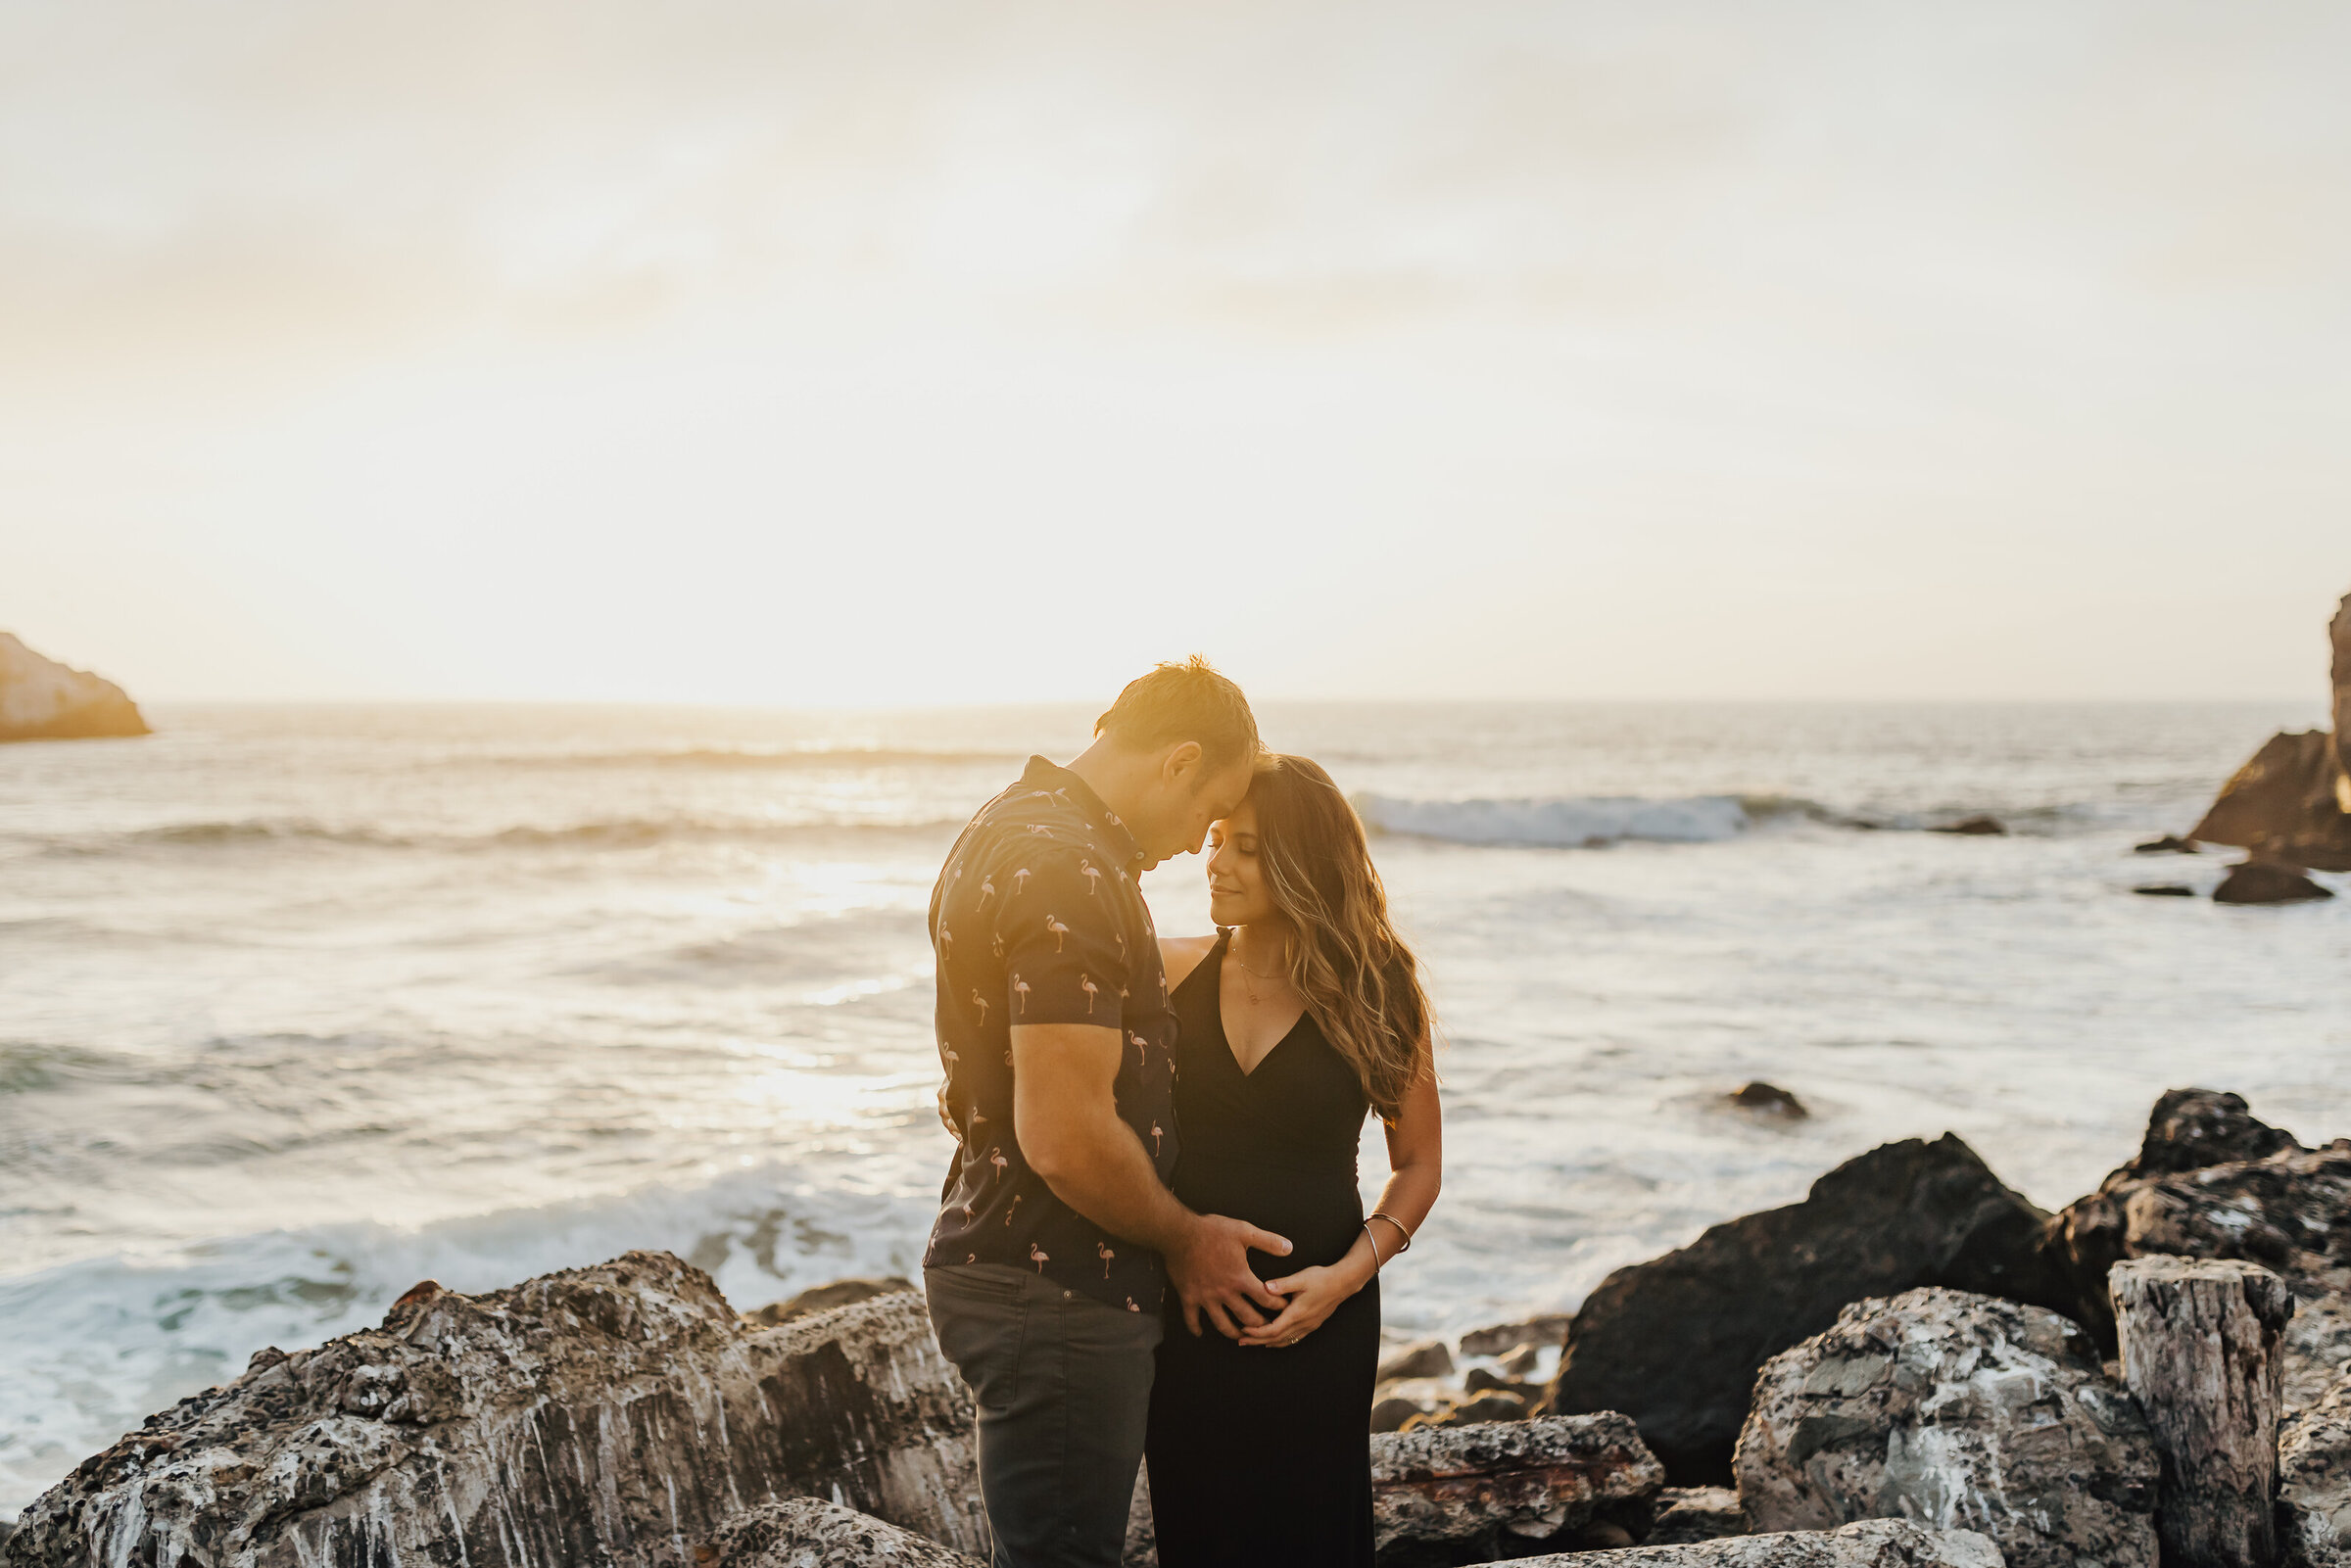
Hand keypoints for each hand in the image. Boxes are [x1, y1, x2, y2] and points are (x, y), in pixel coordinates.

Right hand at [1168, 1213, 1291, 1338]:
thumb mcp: (1244, 1231)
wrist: (1180, 1233)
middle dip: (1261, 1325)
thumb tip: (1289, 1248)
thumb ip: (1268, 1241)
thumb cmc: (1212, 1230)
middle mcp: (1225, 1292)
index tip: (1284, 1309)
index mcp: (1240, 1278)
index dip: (1277, 1305)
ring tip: (1241, 1337)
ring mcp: (1206, 1297)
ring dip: (1234, 1333)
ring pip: (1222, 1324)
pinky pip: (1192, 1318)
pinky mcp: (1189, 1297)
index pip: (1265, 1298)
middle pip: (1247, 1317)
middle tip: (1268, 1328)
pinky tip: (1200, 1333)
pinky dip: (1196, 1328)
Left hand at [1237, 1258, 1370, 1348]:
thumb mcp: (1301, 1278)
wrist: (1343, 1283)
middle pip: (1276, 1339)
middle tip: (1240, 1341)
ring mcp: (1308, 1326)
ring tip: (1252, 1342)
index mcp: (1297, 1313)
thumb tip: (1265, 1287)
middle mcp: (1302, 1323)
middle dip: (1256, 1341)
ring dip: (1267, 1342)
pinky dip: (1280, 1341)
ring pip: (1285, 1341)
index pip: (1273, 1329)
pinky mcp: (1312, 1324)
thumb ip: (1282, 1284)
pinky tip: (1274, 1340)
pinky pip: (1293, 1338)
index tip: (1243, 1330)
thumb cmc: (1322, 1278)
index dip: (1257, 1332)